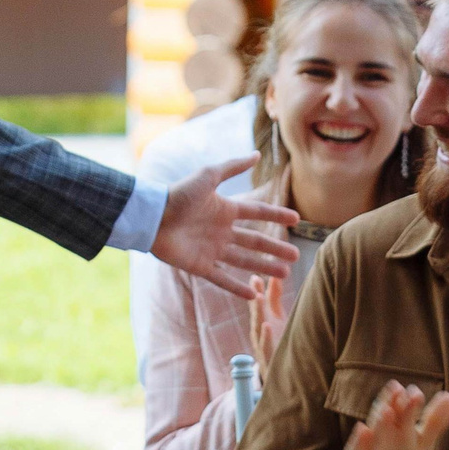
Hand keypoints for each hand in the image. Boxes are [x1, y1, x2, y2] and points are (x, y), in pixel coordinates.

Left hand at [152, 156, 300, 298]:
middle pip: (254, 242)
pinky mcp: (200, 266)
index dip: (276, 215)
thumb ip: (232, 167)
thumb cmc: (178, 194)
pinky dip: (237, 287)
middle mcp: (221, 231)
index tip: (296, 219)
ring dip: (264, 267)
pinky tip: (253, 295)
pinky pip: (222, 278)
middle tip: (296, 257)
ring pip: (244, 261)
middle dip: (275, 249)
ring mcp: (211, 249)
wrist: (152, 217)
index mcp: (225, 209)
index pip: (257, 213)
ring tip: (284, 274)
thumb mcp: (208, 176)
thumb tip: (257, 154)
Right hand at [247, 274, 287, 370]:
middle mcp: (259, 330)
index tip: (256, 273)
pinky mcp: (268, 357)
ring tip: (259, 297)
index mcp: (262, 319)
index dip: (257, 288)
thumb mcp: (277, 316)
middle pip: (256, 311)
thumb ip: (274, 297)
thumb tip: (274, 274)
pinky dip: (265, 335)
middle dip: (255, 296)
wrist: (282, 374)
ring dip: (258, 311)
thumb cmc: (279, 340)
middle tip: (254, 280)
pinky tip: (267, 325)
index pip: (258, 301)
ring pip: (258, 326)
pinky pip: (265, 345)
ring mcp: (262, 343)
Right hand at [333, 379, 448, 449]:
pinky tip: (362, 429)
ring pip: (374, 431)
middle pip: (388, 416)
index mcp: (397, 430)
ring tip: (387, 411)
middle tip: (402, 391)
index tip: (419, 395)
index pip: (404, 412)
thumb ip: (434, 421)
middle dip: (395, 404)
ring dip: (379, 420)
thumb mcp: (420, 444)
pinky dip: (359, 441)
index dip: (411, 404)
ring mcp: (366, 449)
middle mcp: (381, 434)